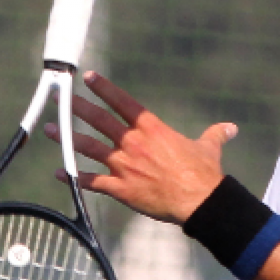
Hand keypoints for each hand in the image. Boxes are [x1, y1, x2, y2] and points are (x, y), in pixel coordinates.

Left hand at [46, 71, 234, 224]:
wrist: (201, 201)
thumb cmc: (205, 174)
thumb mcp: (209, 148)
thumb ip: (215, 134)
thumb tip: (231, 128)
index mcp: (152, 129)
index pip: (123, 102)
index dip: (105, 88)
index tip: (90, 77)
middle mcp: (134, 143)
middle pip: (99, 120)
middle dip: (76, 108)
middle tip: (59, 98)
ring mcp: (125, 166)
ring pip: (89, 148)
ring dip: (66, 138)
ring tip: (48, 129)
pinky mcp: (121, 188)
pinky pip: (92, 182)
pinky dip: (74, 177)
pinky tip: (59, 173)